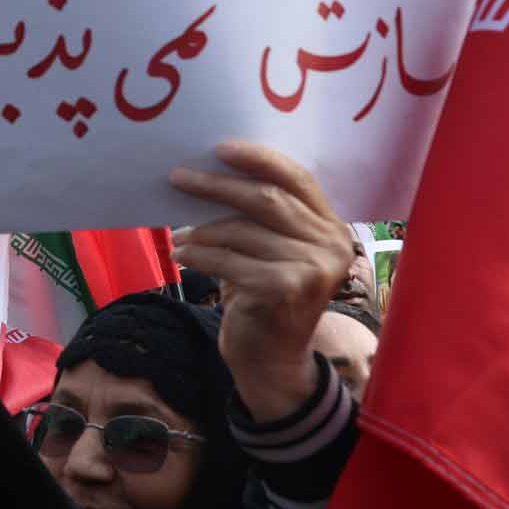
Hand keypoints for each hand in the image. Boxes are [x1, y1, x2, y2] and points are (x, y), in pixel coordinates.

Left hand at [168, 140, 352, 419]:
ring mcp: (313, 268)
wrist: (272, 361)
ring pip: (242, 231)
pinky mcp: (288, 290)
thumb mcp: (269, 252)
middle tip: (177, 178)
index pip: (297, 179)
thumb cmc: (264, 297)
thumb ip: (258, 218)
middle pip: (266, 200)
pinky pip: (230, 261)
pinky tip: (182, 256)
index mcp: (331, 227)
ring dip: (200, 230)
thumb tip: (207, 175)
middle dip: (216, 186)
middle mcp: (331, 244)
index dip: (259, 159)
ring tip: (177, 235)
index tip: (219, 148)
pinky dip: (200, 256)